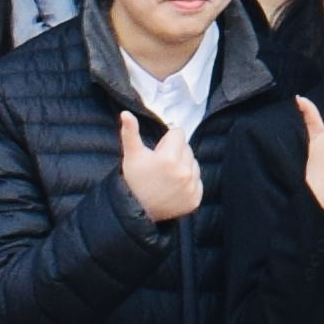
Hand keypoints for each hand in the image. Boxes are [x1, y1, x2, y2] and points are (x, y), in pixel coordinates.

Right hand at [113, 107, 203, 225]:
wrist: (137, 210)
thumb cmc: (134, 180)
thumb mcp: (131, 155)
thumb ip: (130, 132)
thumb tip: (126, 113)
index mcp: (170, 158)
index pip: (179, 133)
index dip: (166, 141)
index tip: (157, 153)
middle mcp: (184, 172)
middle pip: (187, 148)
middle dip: (175, 153)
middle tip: (161, 166)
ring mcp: (191, 186)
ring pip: (194, 163)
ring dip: (183, 166)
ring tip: (167, 177)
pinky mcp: (196, 198)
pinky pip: (198, 180)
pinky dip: (189, 182)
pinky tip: (174, 188)